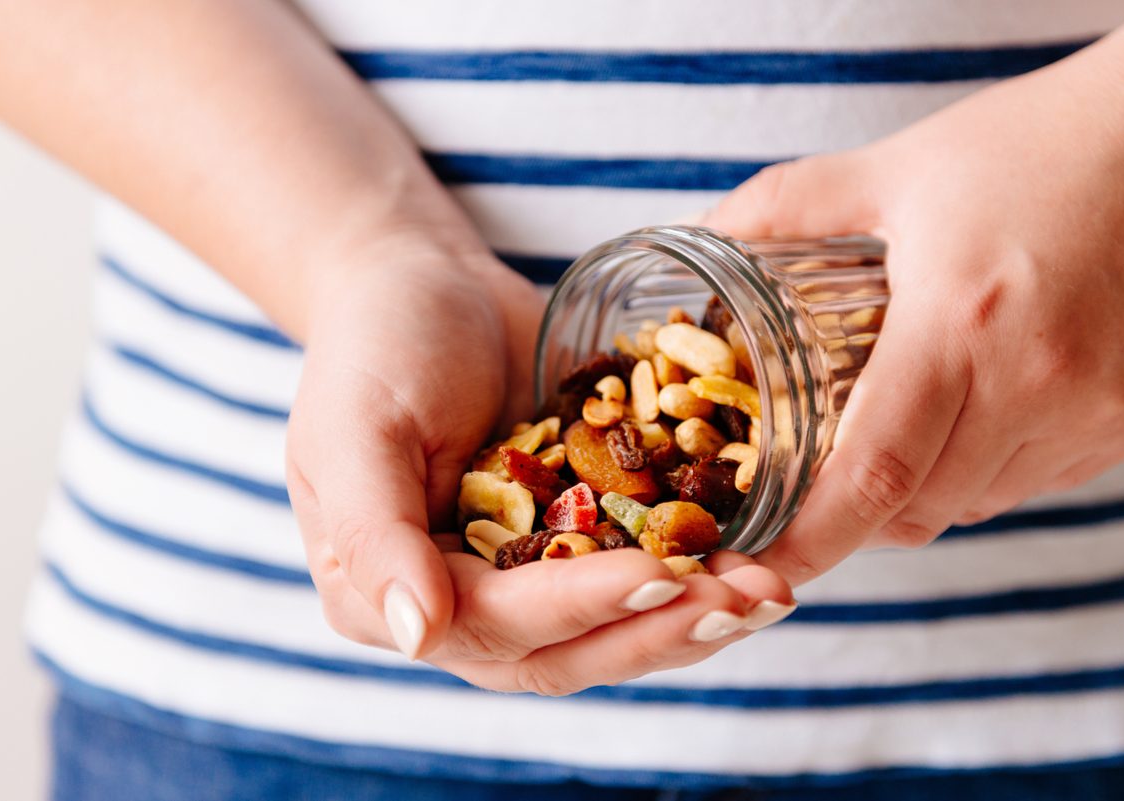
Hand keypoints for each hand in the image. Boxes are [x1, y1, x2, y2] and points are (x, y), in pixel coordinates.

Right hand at [285, 232, 793, 694]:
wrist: (427, 286)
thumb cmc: (375, 347)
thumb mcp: (354, 428)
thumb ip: (372, 535)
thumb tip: (418, 636)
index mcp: (391, 596)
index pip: (495, 627)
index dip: (580, 609)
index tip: (660, 576)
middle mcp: (462, 605)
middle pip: (567, 650)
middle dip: (658, 631)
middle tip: (742, 603)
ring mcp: (526, 575)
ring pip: (614, 627)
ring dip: (693, 616)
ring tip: (768, 592)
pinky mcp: (579, 536)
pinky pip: (641, 566)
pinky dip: (698, 568)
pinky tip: (759, 554)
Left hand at [702, 8, 1123, 584]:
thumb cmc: (1046, 141)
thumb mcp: (903, 167)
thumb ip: (790, 205)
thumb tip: (706, 234)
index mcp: (960, 323)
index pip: (871, 476)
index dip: (810, 538)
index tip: (762, 561)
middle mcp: (1036, 382)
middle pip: (919, 506)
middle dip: (855, 516)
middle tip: (811, 485)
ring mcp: (1099, 409)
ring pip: (979, 503)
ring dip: (922, 492)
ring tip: (896, 434)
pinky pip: (1041, 481)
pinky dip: (988, 471)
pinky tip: (975, 414)